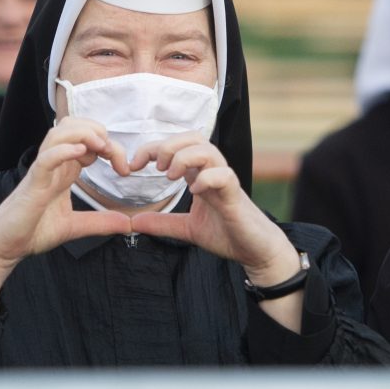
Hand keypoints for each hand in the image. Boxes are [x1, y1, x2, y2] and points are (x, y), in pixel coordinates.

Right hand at [0, 117, 132, 318]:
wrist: (4, 248)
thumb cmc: (32, 231)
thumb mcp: (75, 226)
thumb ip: (101, 222)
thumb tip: (128, 223)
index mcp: (64, 170)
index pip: (87, 140)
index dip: (110, 145)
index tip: (125, 168)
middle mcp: (53, 165)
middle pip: (71, 126)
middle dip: (97, 130)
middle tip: (113, 153)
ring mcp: (42, 172)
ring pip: (57, 134)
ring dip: (82, 134)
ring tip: (100, 146)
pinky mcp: (32, 185)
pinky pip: (46, 159)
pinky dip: (63, 151)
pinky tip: (80, 152)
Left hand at [129, 133, 297, 281]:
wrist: (255, 251)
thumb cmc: (227, 234)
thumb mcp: (187, 229)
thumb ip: (163, 223)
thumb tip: (134, 222)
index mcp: (201, 175)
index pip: (178, 146)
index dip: (154, 148)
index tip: (134, 165)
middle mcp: (213, 172)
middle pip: (194, 138)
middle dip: (169, 146)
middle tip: (155, 167)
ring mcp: (226, 182)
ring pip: (208, 151)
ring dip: (185, 158)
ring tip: (172, 177)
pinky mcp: (236, 196)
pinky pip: (224, 175)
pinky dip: (207, 178)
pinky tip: (195, 191)